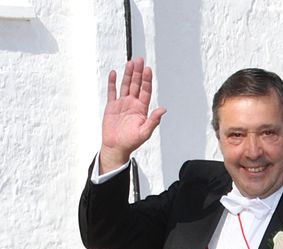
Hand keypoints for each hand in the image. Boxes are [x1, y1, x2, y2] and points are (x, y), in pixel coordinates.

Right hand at [99, 58, 165, 172]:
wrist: (116, 147)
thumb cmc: (131, 142)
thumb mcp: (145, 132)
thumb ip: (153, 120)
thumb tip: (163, 109)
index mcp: (141, 109)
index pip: (145, 91)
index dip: (146, 80)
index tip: (148, 69)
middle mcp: (132, 104)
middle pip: (136, 85)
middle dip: (138, 73)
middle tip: (139, 59)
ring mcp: (122, 104)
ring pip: (125, 85)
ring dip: (128, 74)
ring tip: (130, 62)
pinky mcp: (111, 106)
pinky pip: (112, 92)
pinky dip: (113, 82)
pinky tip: (115, 73)